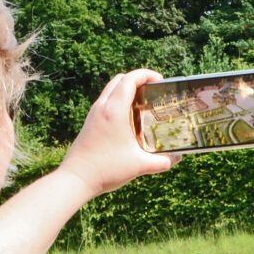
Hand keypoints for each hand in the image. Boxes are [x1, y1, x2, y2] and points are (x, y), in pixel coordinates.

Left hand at [56, 69, 176, 196]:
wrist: (75, 179)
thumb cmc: (106, 170)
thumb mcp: (139, 166)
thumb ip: (162, 161)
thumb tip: (178, 158)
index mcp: (114, 111)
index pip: (129, 79)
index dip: (146, 74)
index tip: (160, 80)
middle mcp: (102, 107)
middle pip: (119, 79)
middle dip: (137, 79)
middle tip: (153, 89)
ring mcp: (93, 114)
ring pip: (110, 89)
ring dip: (126, 89)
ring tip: (143, 102)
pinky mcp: (90, 122)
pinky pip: (105, 101)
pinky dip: (118, 100)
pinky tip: (128, 118)